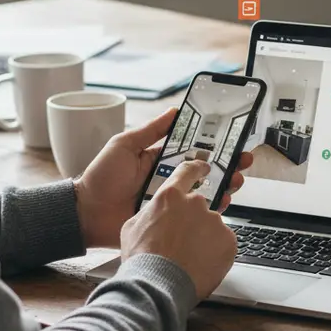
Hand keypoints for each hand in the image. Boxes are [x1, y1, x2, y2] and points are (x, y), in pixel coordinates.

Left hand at [74, 107, 252, 248]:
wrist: (87, 214)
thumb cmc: (101, 178)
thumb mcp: (124, 145)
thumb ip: (149, 130)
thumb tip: (173, 112)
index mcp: (160, 159)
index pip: (192, 148)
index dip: (212, 143)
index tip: (231, 137)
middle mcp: (169, 178)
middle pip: (205, 170)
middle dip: (226, 164)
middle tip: (243, 159)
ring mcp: (170, 199)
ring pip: (204, 191)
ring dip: (223, 184)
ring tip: (235, 179)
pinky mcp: (169, 218)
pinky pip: (193, 213)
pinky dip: (210, 208)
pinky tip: (221, 202)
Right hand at [119, 160, 237, 298]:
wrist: (158, 285)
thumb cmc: (143, 259)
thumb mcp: (132, 227)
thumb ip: (150, 213)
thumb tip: (154, 213)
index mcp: (171, 197)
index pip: (188, 172)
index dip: (196, 169)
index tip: (203, 168)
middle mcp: (195, 203)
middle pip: (199, 206)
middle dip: (192, 221)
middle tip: (181, 241)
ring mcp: (214, 221)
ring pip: (211, 226)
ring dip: (204, 237)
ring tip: (189, 257)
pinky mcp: (228, 240)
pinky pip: (223, 242)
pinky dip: (216, 251)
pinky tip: (200, 263)